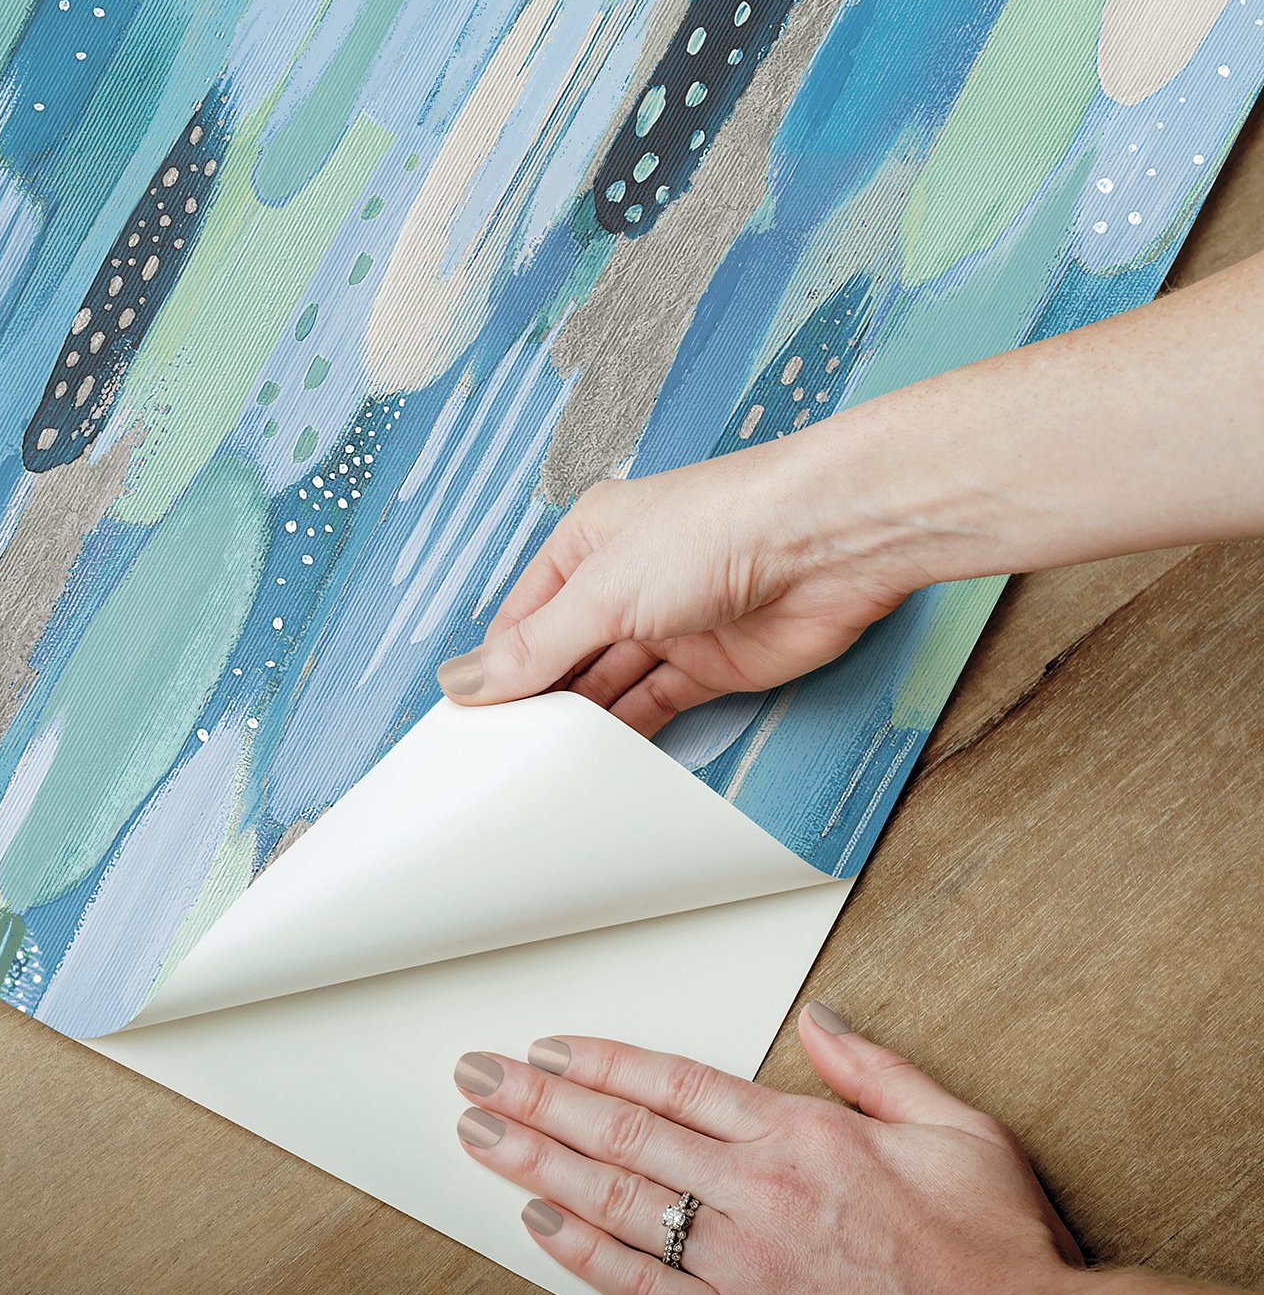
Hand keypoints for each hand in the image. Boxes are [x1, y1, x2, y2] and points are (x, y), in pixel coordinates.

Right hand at [437, 442, 924, 737]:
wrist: (826, 543)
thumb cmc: (718, 528)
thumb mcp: (603, 590)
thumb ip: (537, 646)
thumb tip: (466, 680)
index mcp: (588, 542)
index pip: (523, 615)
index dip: (496, 665)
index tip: (467, 719)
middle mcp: (625, 581)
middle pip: (564, 653)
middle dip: (537, 697)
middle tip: (500, 754)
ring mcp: (670, 624)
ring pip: (609, 684)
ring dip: (581, 721)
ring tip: (540, 766)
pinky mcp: (712, 665)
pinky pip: (656, 705)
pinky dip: (629, 733)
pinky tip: (599, 761)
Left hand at [452, 1004, 1087, 1294]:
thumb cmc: (996, 1252)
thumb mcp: (956, 1128)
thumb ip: (875, 1068)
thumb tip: (820, 1020)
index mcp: (802, 1136)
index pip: (672, 1082)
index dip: (600, 1062)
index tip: (548, 1048)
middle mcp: (760, 1195)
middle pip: (624, 1134)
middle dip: (539, 1102)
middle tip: (477, 1078)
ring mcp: (746, 1269)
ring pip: (617, 1203)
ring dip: (538, 1165)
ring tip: (481, 1136)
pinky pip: (643, 1291)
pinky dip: (585, 1256)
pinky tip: (540, 1225)